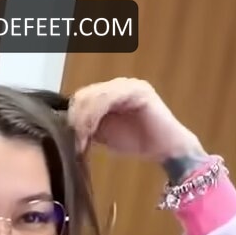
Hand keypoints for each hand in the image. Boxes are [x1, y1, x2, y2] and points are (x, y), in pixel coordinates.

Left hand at [67, 77, 202, 160]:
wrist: (168, 149)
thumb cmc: (141, 143)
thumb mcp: (106, 135)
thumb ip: (89, 127)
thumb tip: (67, 130)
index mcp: (109, 92)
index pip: (82, 98)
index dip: (73, 118)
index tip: (70, 140)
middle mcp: (117, 84)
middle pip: (85, 95)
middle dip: (76, 119)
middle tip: (76, 141)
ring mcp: (127, 85)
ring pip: (94, 96)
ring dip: (84, 119)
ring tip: (83, 138)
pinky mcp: (137, 90)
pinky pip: (108, 98)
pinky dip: (97, 114)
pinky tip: (93, 130)